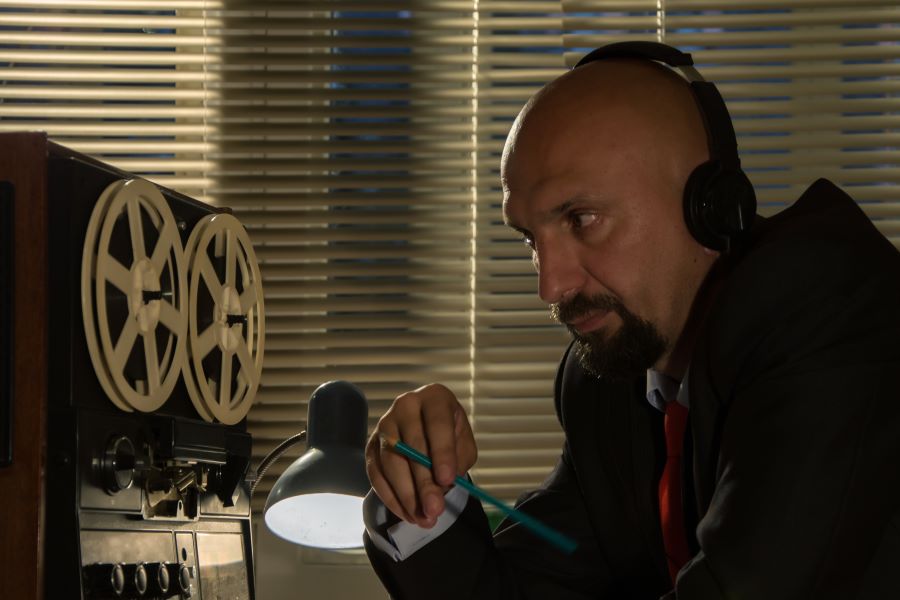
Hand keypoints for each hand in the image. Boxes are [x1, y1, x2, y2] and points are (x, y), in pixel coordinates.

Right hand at [366, 383, 476, 527]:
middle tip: (434, 510)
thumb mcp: (463, 444)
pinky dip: (392, 498)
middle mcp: (405, 405)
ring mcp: (384, 425)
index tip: (447, 480)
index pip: (437, 424)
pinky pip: (377, 475)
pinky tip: (408, 514)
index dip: (442, 453)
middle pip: (411, 447)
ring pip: (391, 463)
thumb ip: (457, 461)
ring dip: (407, 496)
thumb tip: (441, 486)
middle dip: (423, 483)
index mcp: (434, 398)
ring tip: (424, 519)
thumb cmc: (450, 436)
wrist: (428, 430)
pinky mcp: (371, 446)